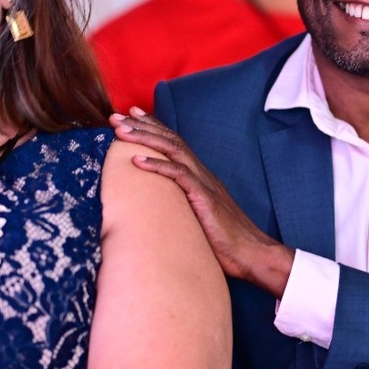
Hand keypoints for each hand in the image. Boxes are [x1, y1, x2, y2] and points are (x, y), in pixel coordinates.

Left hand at [110, 109, 293, 295]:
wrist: (252, 253)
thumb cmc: (226, 240)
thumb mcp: (200, 217)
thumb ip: (183, 205)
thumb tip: (160, 208)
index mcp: (201, 177)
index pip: (176, 143)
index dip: (154, 127)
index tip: (132, 115)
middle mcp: (202, 174)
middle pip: (171, 140)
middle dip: (143, 126)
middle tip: (116, 116)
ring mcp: (204, 184)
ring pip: (173, 150)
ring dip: (145, 138)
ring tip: (121, 131)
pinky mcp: (205, 198)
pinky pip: (179, 175)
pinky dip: (157, 165)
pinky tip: (136, 160)